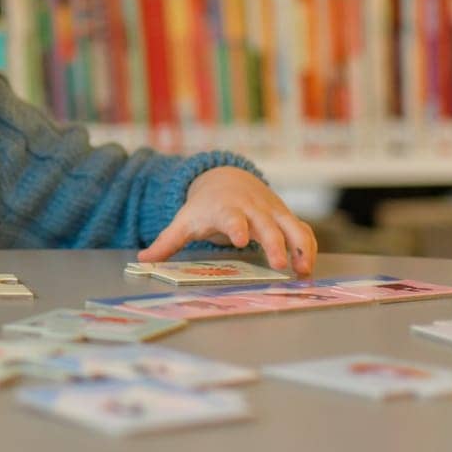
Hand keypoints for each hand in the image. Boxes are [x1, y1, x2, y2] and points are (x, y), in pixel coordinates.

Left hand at [136, 166, 317, 276]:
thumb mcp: (184, 221)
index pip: (231, 217)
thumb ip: (167, 242)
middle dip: (274, 243)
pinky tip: (308, 267)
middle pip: (266, 225)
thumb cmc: (205, 206)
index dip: (236, 227)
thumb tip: (142, 261)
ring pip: (292, 226)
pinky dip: (309, 247)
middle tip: (279, 265)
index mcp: (224, 209)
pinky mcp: (285, 217)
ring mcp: (271, 211)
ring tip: (303, 271)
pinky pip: (303, 231)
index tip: (241, 240)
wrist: (228, 180)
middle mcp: (251, 208)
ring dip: (300, 248)